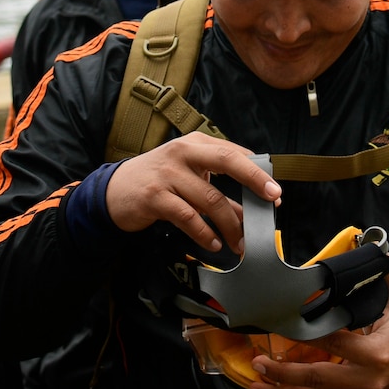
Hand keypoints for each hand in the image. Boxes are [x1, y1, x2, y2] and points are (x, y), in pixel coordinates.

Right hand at [106, 134, 281, 253]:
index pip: (234, 153)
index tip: (275, 192)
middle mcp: (182, 153)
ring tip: (239, 243)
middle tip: (271, 202)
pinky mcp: (155, 196)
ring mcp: (168, 173)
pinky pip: (189, 217)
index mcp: (195, 144)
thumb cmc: (157, 181)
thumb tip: (249, 212)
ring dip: (230, 225)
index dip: (258, 172)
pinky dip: (205, 234)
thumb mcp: (188, 178)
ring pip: (211, 199)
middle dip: (254, 181)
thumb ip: (217, 191)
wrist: (113, 191)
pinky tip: (213, 244)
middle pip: (227, 161)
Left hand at [247, 268, 388, 388]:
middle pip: (318, 380)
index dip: (305, 336)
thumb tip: (369, 249)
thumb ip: (386, 272)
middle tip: (260, 363)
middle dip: (284, 374)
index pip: (334, 343)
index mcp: (377, 352)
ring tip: (258, 388)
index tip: (282, 327)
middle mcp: (367, 378)